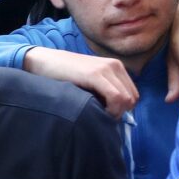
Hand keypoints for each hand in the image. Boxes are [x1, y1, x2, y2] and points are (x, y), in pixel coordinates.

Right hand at [21, 47, 137, 117]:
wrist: (44, 62)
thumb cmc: (64, 76)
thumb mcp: (90, 81)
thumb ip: (105, 91)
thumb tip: (118, 112)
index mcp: (116, 67)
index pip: (133, 95)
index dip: (122, 109)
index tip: (106, 114)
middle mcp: (115, 65)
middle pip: (132, 99)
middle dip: (120, 112)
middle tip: (101, 116)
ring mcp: (106, 68)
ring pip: (127, 100)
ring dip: (115, 112)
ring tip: (97, 113)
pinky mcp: (96, 74)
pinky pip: (116, 97)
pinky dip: (111, 110)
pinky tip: (97, 111)